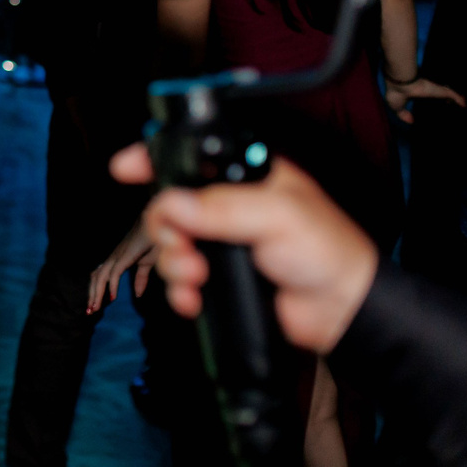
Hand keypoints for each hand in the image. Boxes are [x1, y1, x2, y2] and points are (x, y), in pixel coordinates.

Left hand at [86, 220, 156, 312]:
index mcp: (116, 260)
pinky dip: (112, 285)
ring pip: (101, 277)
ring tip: (95, 308)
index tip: (94, 308)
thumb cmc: (151, 241)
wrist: (156, 223)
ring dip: (97, 293)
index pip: (100, 277)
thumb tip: (137, 295)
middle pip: (96, 278)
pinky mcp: (125, 255)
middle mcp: (113, 258)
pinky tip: (112, 297)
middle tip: (89, 312)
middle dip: (92, 296)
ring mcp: (117, 256)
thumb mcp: (147, 264)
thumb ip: (140, 278)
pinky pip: (115, 273)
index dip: (95, 291)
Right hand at [109, 143, 377, 353]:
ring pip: (169, 243)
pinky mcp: (219, 275)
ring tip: (197, 277)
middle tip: (182, 245)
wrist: (342, 312)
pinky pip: (179, 279)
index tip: (125, 168)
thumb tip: (174, 204)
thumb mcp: (278, 217)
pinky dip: (180, 291)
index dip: (153, 157)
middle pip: (169, 205)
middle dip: (166, 229)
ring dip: (174, 263)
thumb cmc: (328, 253)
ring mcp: (222, 241)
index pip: (190, 154)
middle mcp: (228, 205)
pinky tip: (194, 298)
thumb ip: (222, 208)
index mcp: (245, 176)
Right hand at [383, 74, 466, 123]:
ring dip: (455, 101)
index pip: (426, 99)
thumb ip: (404, 114)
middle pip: (439, 98)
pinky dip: (460, 100)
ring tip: (460, 110)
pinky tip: (465, 107)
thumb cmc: (398, 94)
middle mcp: (428, 92)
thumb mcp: (397, 107)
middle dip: (445, 103)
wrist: (402, 83)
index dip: (432, 105)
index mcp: (417, 94)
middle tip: (450, 111)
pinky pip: (455, 96)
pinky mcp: (442, 91)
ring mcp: (436, 91)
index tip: (436, 111)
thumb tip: (411, 122)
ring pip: (448, 96)